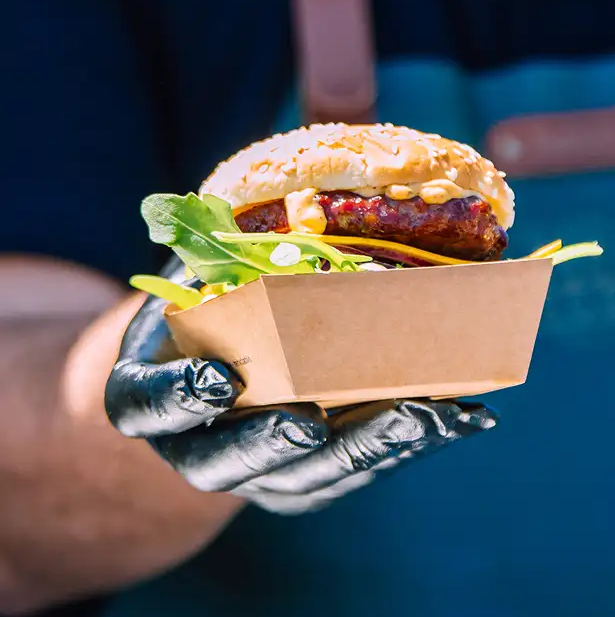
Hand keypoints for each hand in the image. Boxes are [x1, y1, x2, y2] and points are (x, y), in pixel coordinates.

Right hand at [104, 260, 497, 514]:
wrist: (209, 373)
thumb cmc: (209, 303)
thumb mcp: (201, 266)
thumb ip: (230, 225)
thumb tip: (305, 135)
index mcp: (149, 394)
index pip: (149, 405)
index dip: (176, 396)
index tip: (216, 380)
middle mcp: (198, 447)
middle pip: (231, 460)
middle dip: (277, 441)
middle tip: (315, 422)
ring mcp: (257, 475)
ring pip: (310, 476)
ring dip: (370, 446)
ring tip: (426, 414)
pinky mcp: (312, 481)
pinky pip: (360, 470)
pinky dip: (410, 444)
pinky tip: (462, 417)